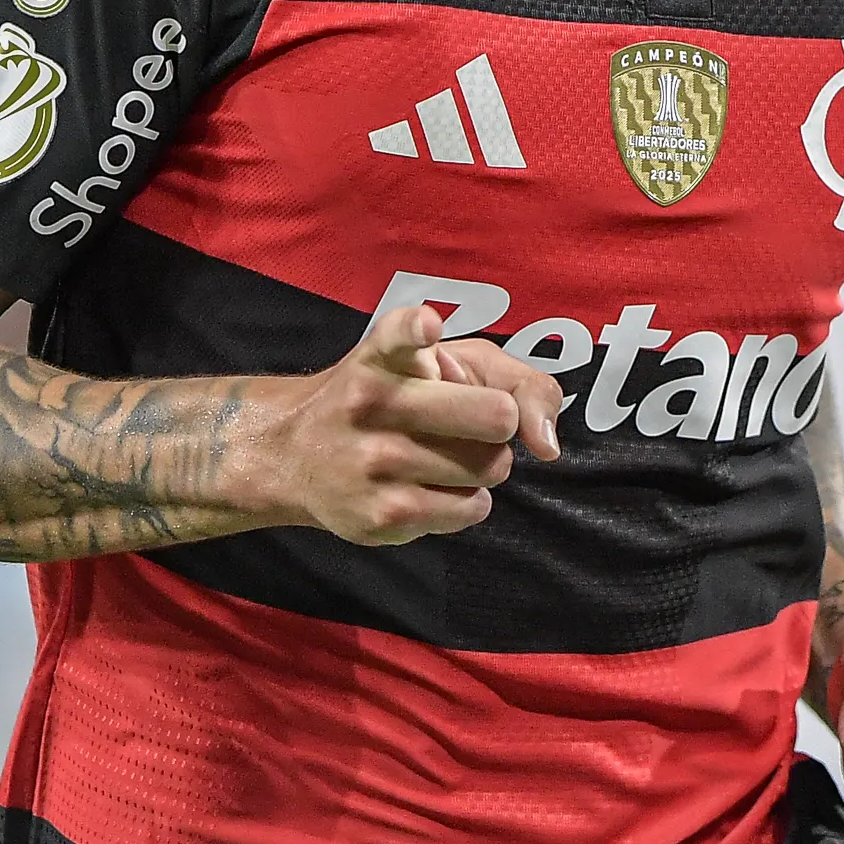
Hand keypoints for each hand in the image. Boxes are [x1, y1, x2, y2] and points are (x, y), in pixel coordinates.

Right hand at [264, 300, 562, 544]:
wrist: (296, 454)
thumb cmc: (399, 398)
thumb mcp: (452, 364)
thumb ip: (519, 383)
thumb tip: (547, 444)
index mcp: (384, 354)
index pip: (400, 334)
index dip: (419, 330)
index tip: (428, 328)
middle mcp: (371, 402)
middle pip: (496, 416)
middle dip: (502, 421)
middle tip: (476, 421)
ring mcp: (372, 462)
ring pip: (491, 467)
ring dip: (485, 463)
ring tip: (445, 452)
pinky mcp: (379, 516)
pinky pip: (472, 508)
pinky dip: (469, 499)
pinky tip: (433, 484)